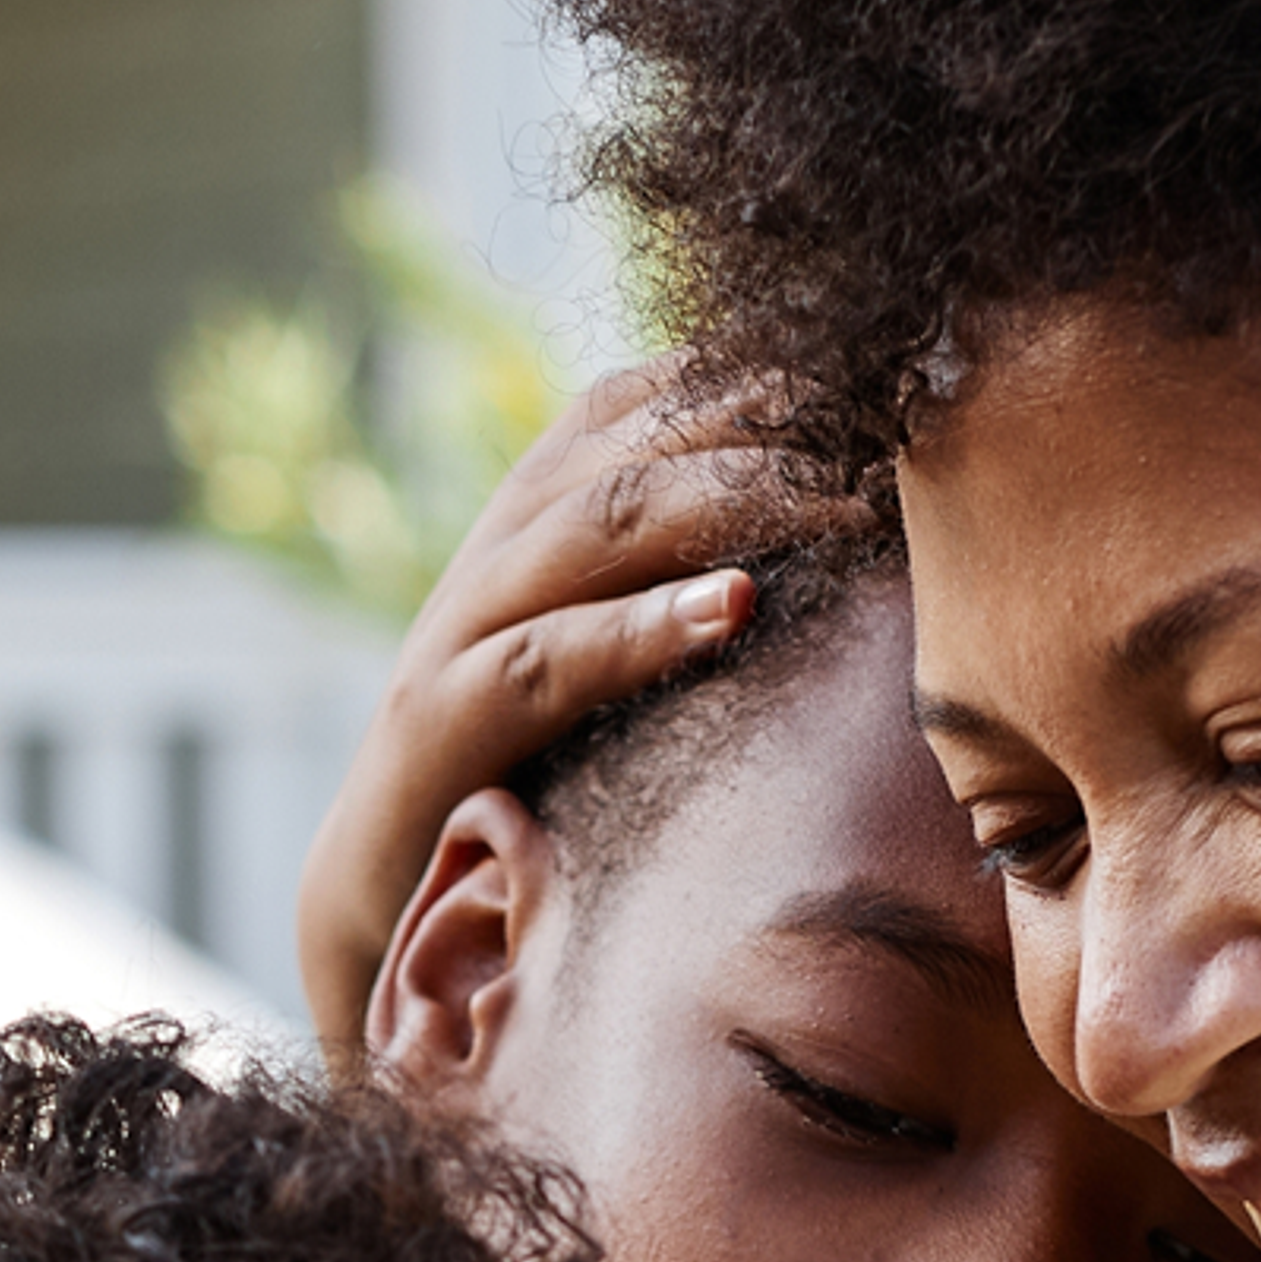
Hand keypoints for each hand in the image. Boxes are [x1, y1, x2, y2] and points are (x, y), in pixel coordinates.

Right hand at [294, 359, 843, 1058]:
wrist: (372, 890)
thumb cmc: (522, 775)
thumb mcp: (612, 659)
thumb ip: (683, 587)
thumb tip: (832, 553)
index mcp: (540, 516)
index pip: (649, 399)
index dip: (757, 375)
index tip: (874, 371)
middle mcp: (500, 548)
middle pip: (643, 442)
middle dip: (769, 421)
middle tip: (888, 422)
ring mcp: (462, 625)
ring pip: (602, 523)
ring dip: (735, 499)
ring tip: (845, 498)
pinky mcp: (442, 719)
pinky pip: (551, 657)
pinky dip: (645, 626)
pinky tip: (737, 606)